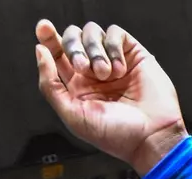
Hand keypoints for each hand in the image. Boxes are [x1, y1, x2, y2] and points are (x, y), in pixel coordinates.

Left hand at [35, 21, 185, 175]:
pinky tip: (119, 70)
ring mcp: (112, 61)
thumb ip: (50, 84)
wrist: (150, 137)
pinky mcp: (132, 54)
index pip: (57, 54)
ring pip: (92, 32)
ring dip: (94, 50)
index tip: (44, 28)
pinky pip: (115, 33)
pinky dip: (113, 48)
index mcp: (76, 86)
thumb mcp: (72, 115)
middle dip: (72, 47)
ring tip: (105, 74)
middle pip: (72, 38)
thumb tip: (40, 51)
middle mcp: (92, 71)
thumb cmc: (114, 134)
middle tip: (82, 67)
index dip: (49, 39)